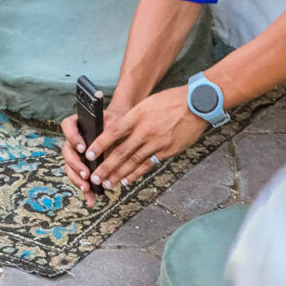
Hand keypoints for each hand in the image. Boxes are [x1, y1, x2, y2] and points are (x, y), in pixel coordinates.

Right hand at [60, 104, 126, 208]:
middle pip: (67, 152)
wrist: (121, 133)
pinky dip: (85, 192)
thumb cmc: (116, 123)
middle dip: (75, 165)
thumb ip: (108, 129)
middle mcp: (73, 140)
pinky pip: (80, 180)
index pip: (67, 126)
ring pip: (70, 168)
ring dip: (76, 180)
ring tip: (87, 188)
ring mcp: (76, 155)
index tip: (82, 148)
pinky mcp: (83, 168)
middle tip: (85, 174)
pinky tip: (91, 200)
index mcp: (77, 124)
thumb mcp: (113, 122)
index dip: (72, 137)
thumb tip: (105, 140)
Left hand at [84, 86, 208, 190]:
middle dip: (106, 167)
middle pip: (121, 152)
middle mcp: (145, 131)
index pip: (113, 132)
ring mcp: (157, 142)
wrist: (196, 104)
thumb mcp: (146, 104)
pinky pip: (149, 165)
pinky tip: (128, 180)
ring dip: (119, 174)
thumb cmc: (169, 101)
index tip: (89, 154)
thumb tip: (115, 133)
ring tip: (108, 184)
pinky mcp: (168, 151)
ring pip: (134, 162)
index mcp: (137, 116)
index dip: (100, 145)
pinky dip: (137, 173)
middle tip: (95, 177)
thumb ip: (132, 119)